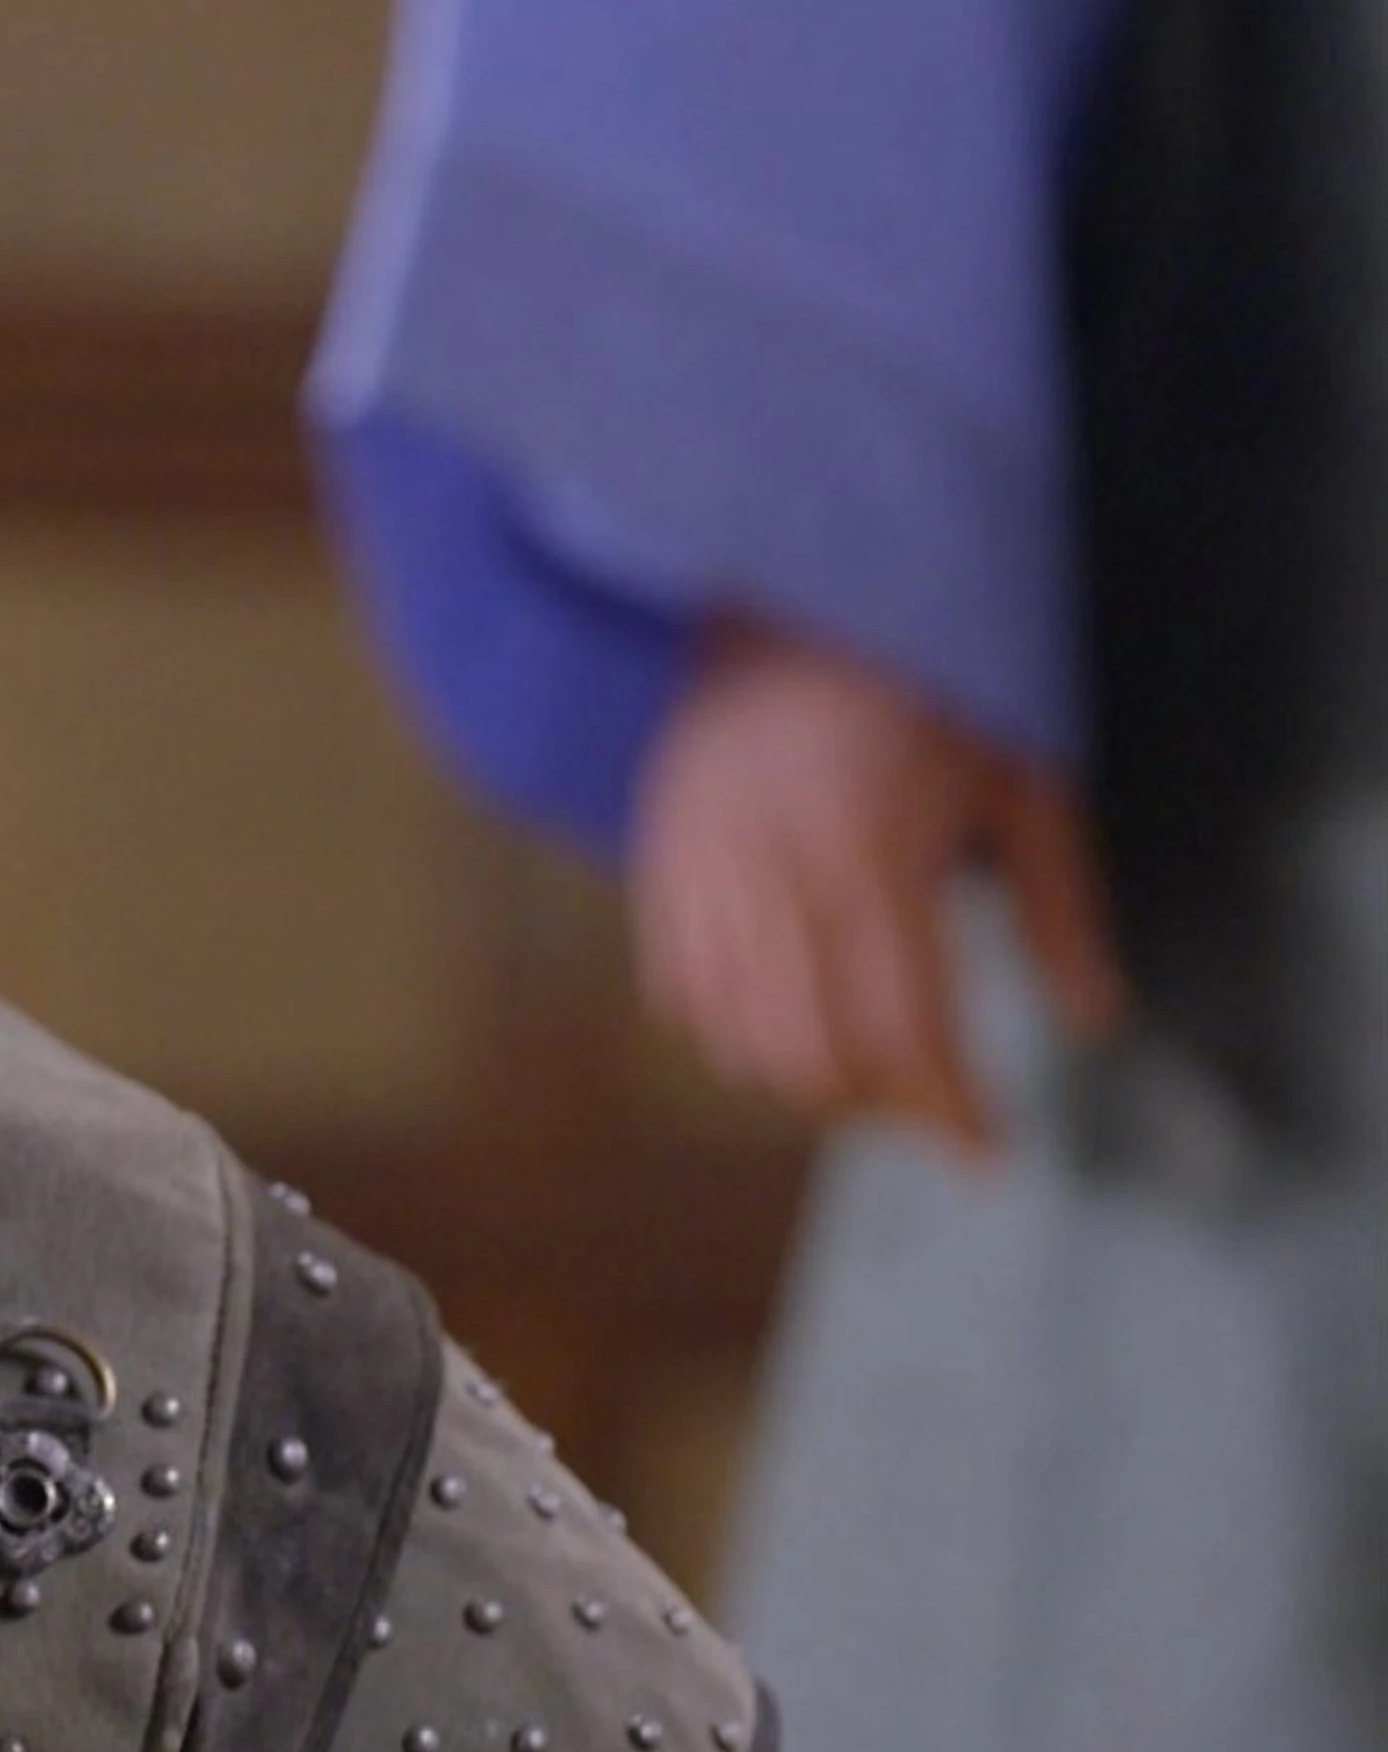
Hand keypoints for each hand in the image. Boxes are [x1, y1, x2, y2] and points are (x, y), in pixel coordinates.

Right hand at [628, 612, 1127, 1155]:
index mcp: (870, 856)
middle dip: (881, 1109)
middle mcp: (775, 876)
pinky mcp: (660, 864)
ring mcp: (704, 873)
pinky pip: (679, 990)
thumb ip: (1059, 906)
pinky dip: (728, 1033)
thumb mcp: (1022, 784)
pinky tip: (779, 1032)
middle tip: (932, 1117)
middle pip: (814, 1054)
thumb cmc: (922, 688)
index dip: (948, 1109)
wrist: (796, 600)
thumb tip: (1092, 1019)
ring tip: (865, 1083)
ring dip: (805, 1084)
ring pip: (739, 1037)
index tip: (986, 1151)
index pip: (903, 1030)